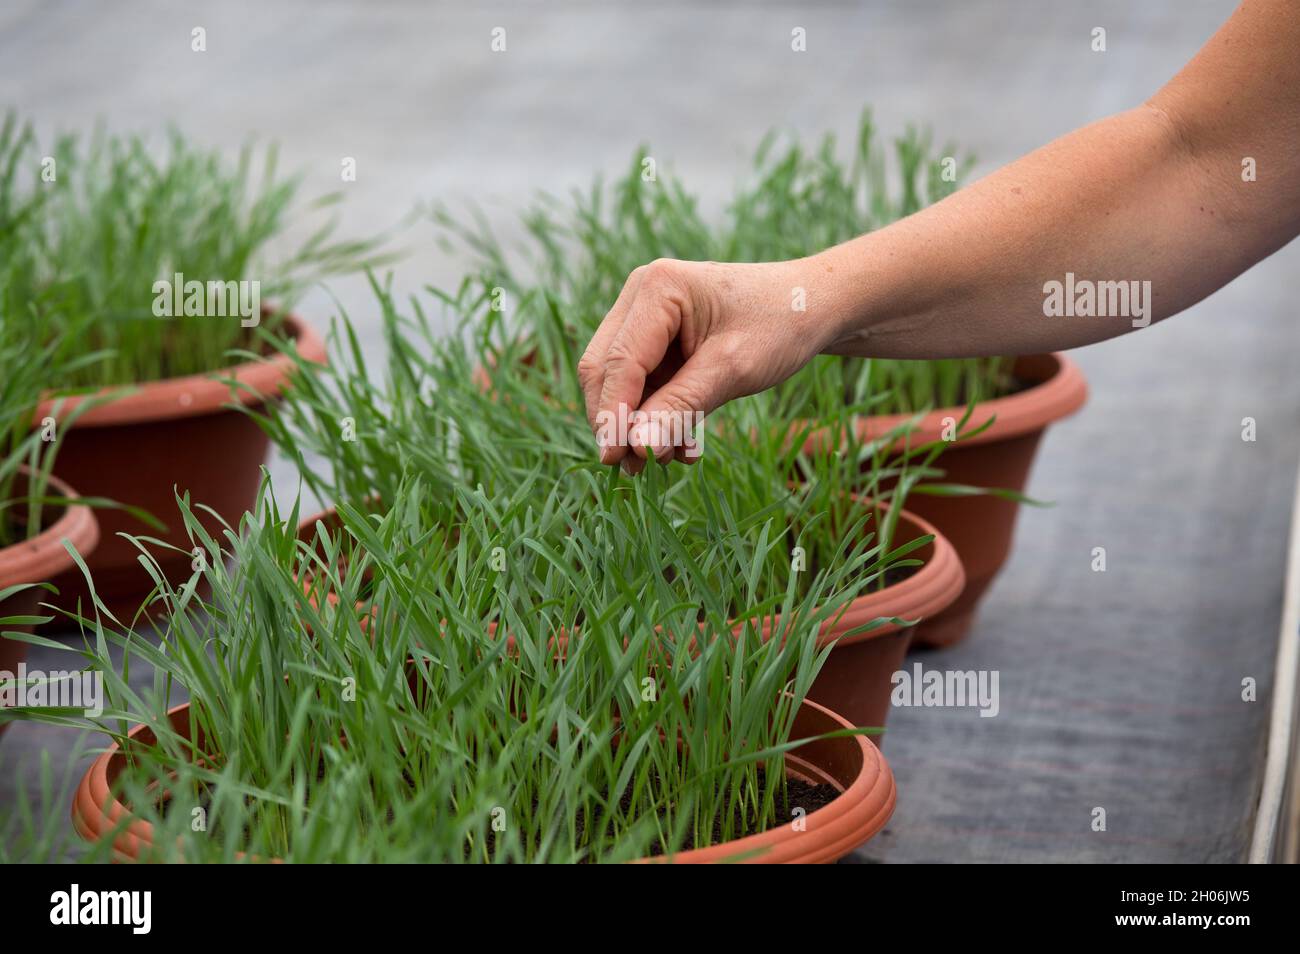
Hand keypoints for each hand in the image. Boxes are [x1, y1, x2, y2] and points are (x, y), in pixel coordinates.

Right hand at [577, 257, 833, 472]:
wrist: (811, 306)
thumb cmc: (780, 325)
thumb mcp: (733, 369)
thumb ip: (681, 407)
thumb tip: (636, 449)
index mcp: (658, 288)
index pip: (619, 361)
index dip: (612, 413)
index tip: (614, 458)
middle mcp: (641, 296)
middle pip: (605, 369)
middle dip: (618, 421)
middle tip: (635, 468)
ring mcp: (646, 318)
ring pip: (620, 383)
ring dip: (640, 426)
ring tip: (673, 459)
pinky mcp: (657, 341)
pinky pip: (643, 386)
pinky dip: (657, 418)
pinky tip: (685, 445)